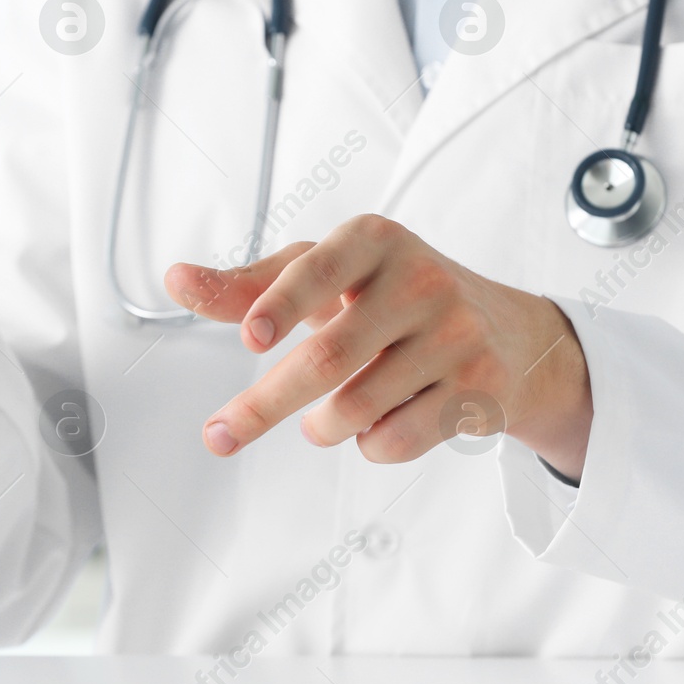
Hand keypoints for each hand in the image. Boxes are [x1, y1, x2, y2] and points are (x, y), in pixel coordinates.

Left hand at [163, 214, 592, 477]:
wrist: (507, 332)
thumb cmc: (390, 295)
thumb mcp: (328, 273)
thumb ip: (250, 283)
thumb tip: (175, 279)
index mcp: (376, 239)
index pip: (319, 268)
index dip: (284, 302)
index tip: (249, 337)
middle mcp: (420, 280)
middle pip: (327, 357)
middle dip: (265, 404)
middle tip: (219, 435)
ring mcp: (456, 334)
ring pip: (356, 409)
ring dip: (322, 426)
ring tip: (327, 414)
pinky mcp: (479, 387)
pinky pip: (396, 440)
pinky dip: (370, 444)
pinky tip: (384, 419)